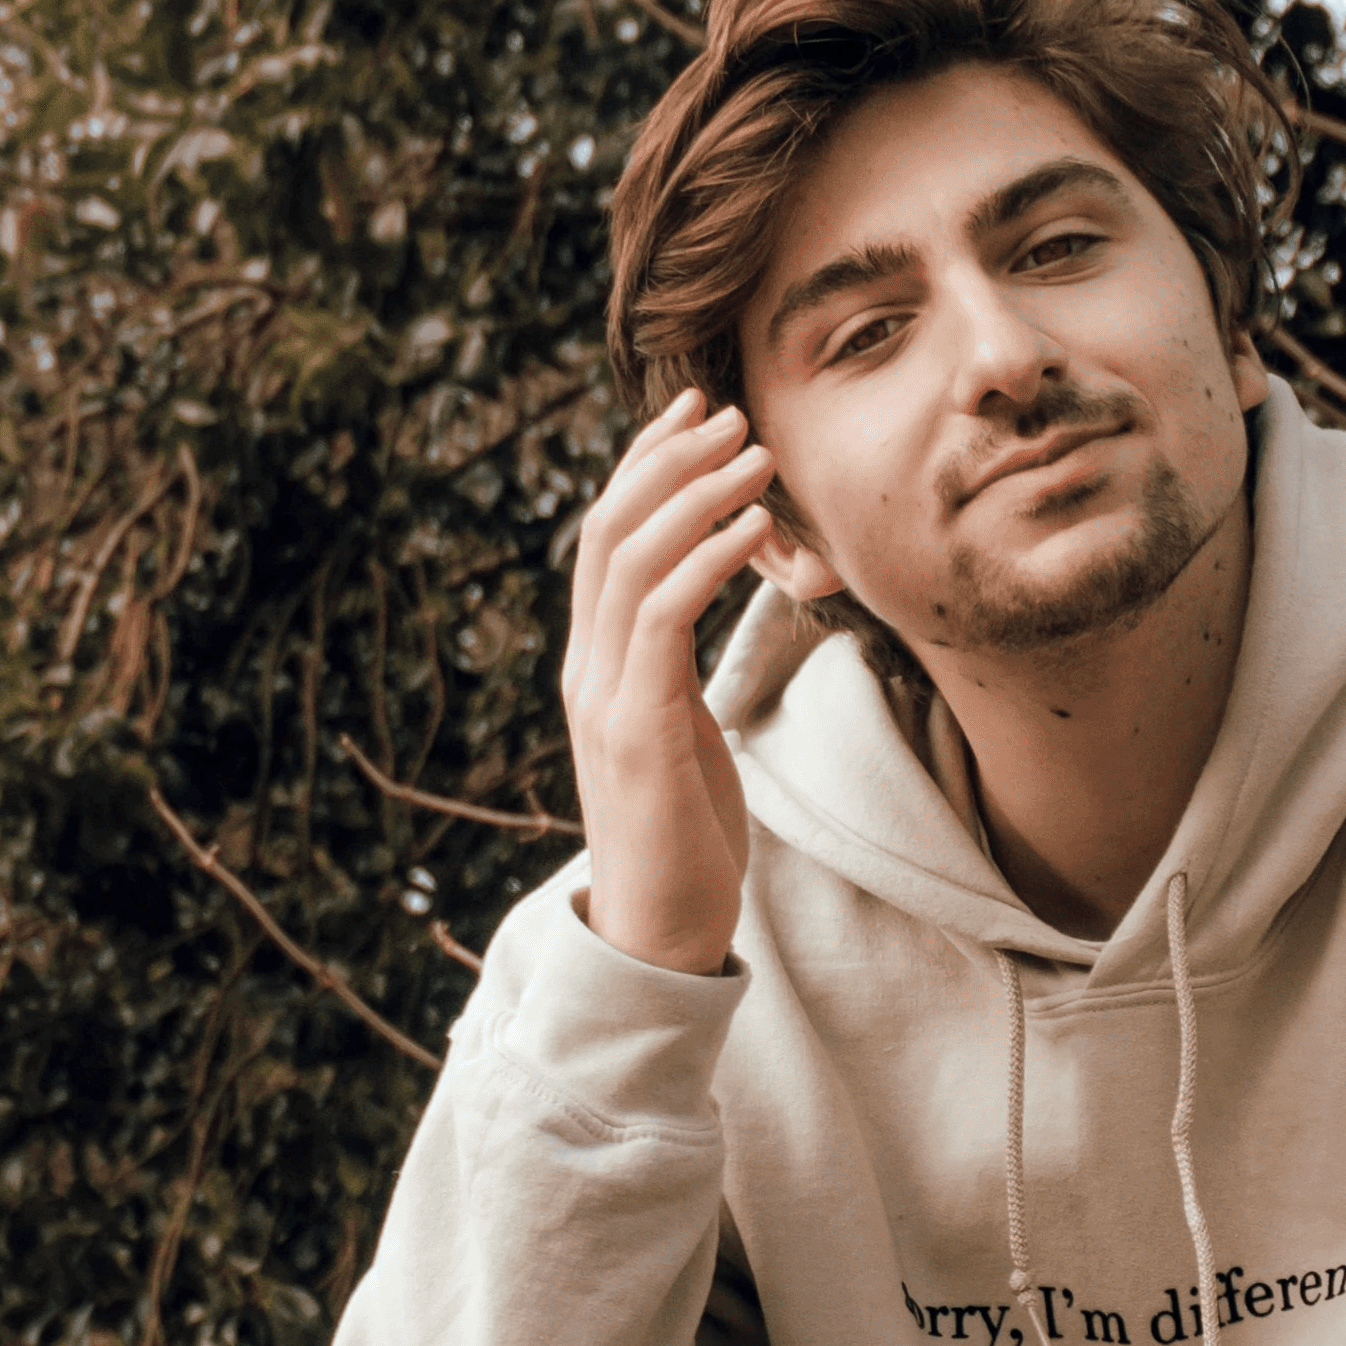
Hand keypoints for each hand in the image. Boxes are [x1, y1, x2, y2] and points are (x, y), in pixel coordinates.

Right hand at [562, 392, 773, 973]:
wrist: (661, 934)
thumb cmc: (685, 838)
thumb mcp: (683, 733)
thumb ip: (679, 670)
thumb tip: (710, 615)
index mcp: (596, 665)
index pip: (608, 537)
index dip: (650, 464)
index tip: (703, 413)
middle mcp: (587, 670)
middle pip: (609, 528)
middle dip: (670, 459)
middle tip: (733, 411)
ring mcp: (604, 698)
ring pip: (632, 559)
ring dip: (698, 496)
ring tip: (758, 455)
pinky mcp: (636, 731)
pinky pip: (662, 620)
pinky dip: (709, 561)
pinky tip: (756, 529)